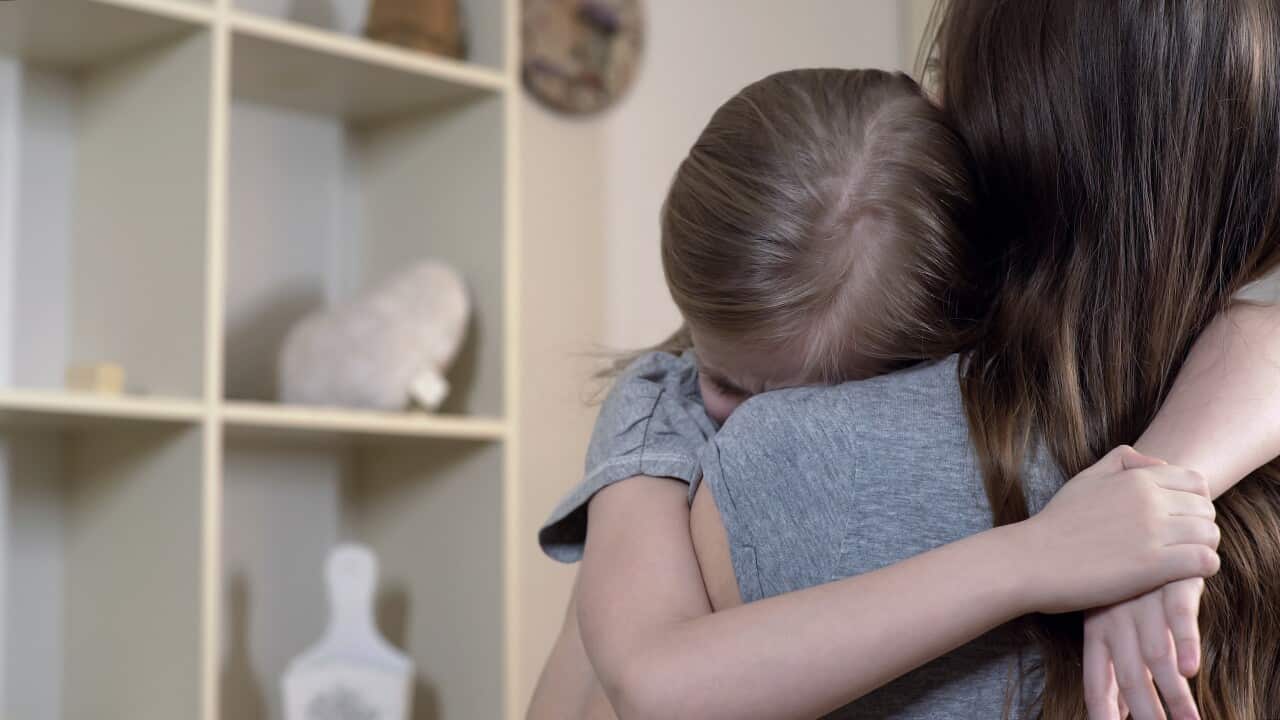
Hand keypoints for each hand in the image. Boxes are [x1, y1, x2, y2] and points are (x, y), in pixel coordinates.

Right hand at [1013, 446, 1219, 614]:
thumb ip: (1121, 460)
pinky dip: (1203, 568)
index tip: (1179, 520)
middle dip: (1199, 526)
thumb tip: (1155, 461)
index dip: (1194, 502)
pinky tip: (1182, 576)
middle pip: (1206, 509)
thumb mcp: (1085, 478)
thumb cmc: (1056, 523)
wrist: (1032, 560)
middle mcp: (1150, 500)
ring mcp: (1154, 532)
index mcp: (1136, 478)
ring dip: (1203, 548)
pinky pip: (1205, 561)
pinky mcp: (1154, 566)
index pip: (1195, 482)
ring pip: (1210, 534)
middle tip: (1180, 544)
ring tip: (1183, 561)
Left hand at [1084, 577, 1206, 719]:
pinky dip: (1185, 643)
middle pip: (1130, 676)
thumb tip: (1119, 710)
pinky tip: (1191, 669)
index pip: (1096, 677)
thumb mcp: (1107, 616)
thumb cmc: (1123, 576)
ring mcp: (1144, 601)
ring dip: (1174, 693)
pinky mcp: (1173, 582)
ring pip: (1157, 655)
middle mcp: (1117, 619)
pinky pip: (1178, 616)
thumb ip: (1112, 663)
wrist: (1140, 519)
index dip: (1102, 709)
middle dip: (1147, 713)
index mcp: (1096, 629)